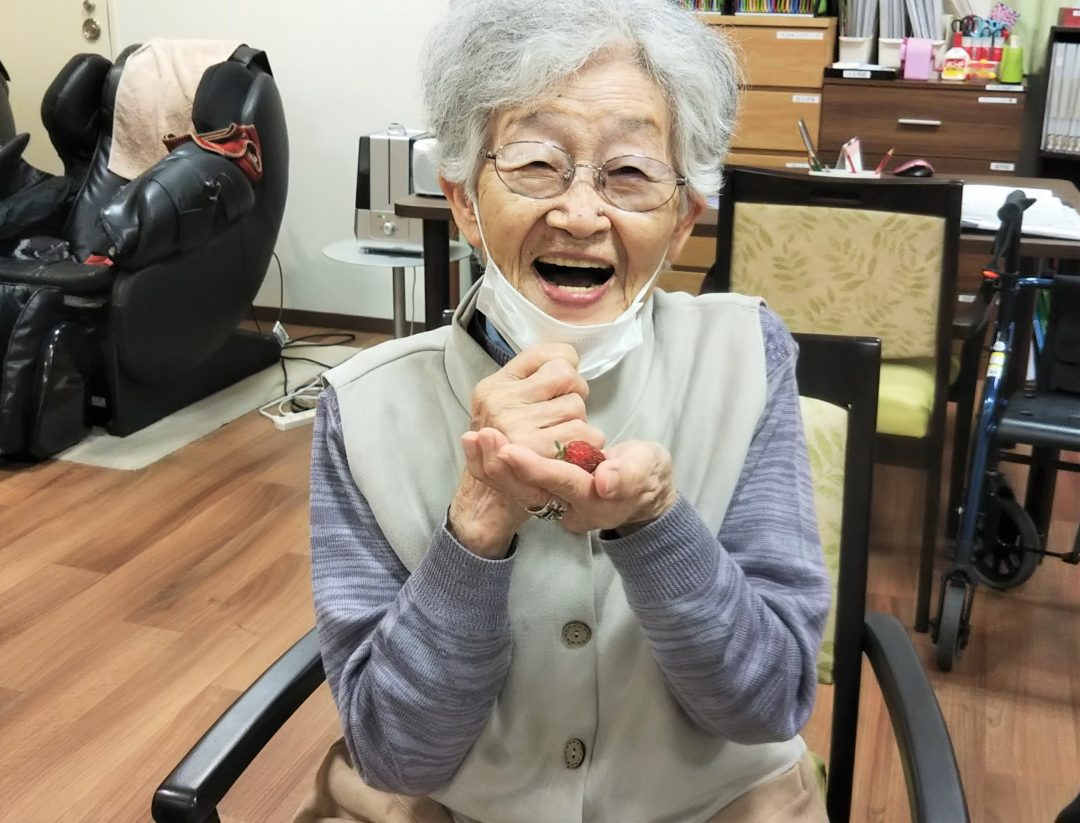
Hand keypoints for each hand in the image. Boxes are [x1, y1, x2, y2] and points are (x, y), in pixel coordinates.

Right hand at [469, 343, 604, 456]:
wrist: (488, 502)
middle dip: (574, 395)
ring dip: (580, 423)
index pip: (547, 354)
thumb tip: (570, 358)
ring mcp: (517, 428)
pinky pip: (585, 436)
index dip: (566, 364)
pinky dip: (589, 446)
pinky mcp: (539, 454)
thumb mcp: (500, 407)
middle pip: (566, 377)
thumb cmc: (505, 450)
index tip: (562, 384)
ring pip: (577, 406)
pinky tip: (574, 454)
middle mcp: (500, 404)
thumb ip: (527, 381)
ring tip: (564, 439)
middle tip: (562, 417)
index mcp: (493, 387)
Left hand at [481, 434, 677, 534]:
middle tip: (482, 437)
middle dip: (503, 466)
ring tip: (471, 438)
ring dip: (490, 464)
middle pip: (529, 490)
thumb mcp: (647, 471)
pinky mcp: (542, 490)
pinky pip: (511, 482)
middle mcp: (567, 508)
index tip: (510, 450)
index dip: (536, 467)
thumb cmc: (647, 473)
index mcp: (594, 502)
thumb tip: (605, 482)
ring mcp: (553, 501)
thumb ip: (628, 475)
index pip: (561, 484)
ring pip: (515, 487)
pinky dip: (490, 464)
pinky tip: (474, 443)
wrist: (643, 491)